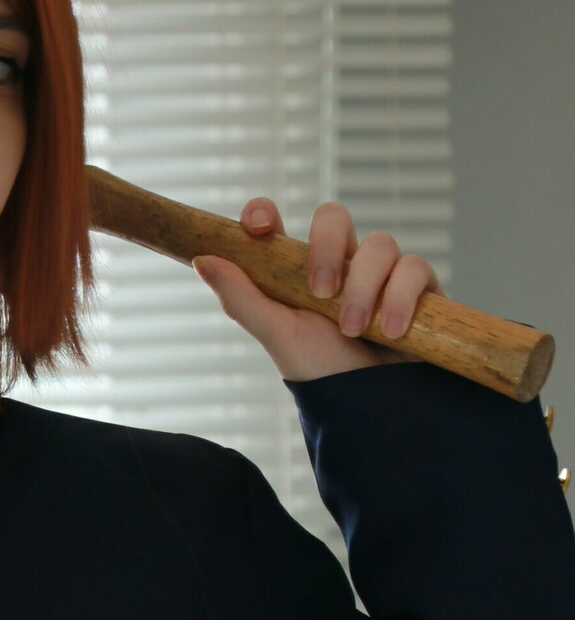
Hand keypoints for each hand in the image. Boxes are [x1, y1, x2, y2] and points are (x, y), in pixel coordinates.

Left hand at [193, 197, 442, 381]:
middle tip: (320, 292)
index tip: (259, 227)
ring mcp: (380, 271)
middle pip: (334, 217)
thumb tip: (202, 260)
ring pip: (379, 244)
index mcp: (296, 270)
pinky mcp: (418, 286)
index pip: (276, 224)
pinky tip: (392, 331)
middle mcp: (338, 262)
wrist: (373, 407)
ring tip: (355, 331)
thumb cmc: (322, 370)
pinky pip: (415, 267)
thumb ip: (242, 298)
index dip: (262, 212)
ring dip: (364, 288)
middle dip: (327, 247)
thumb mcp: (277, 336)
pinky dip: (402, 297)